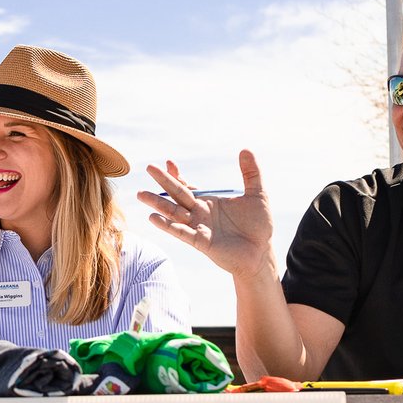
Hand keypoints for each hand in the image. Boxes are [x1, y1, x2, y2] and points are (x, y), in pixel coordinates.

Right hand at [140, 152, 275, 277]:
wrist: (261, 252)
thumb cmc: (258, 226)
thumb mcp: (257, 194)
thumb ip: (251, 173)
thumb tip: (245, 150)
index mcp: (209, 202)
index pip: (188, 187)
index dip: (178, 175)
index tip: (169, 162)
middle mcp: (200, 214)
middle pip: (177, 195)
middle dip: (163, 182)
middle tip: (148, 167)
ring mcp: (198, 227)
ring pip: (174, 213)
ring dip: (157, 204)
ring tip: (141, 194)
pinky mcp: (201, 242)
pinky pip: (181, 232)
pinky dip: (168, 226)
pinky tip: (153, 218)